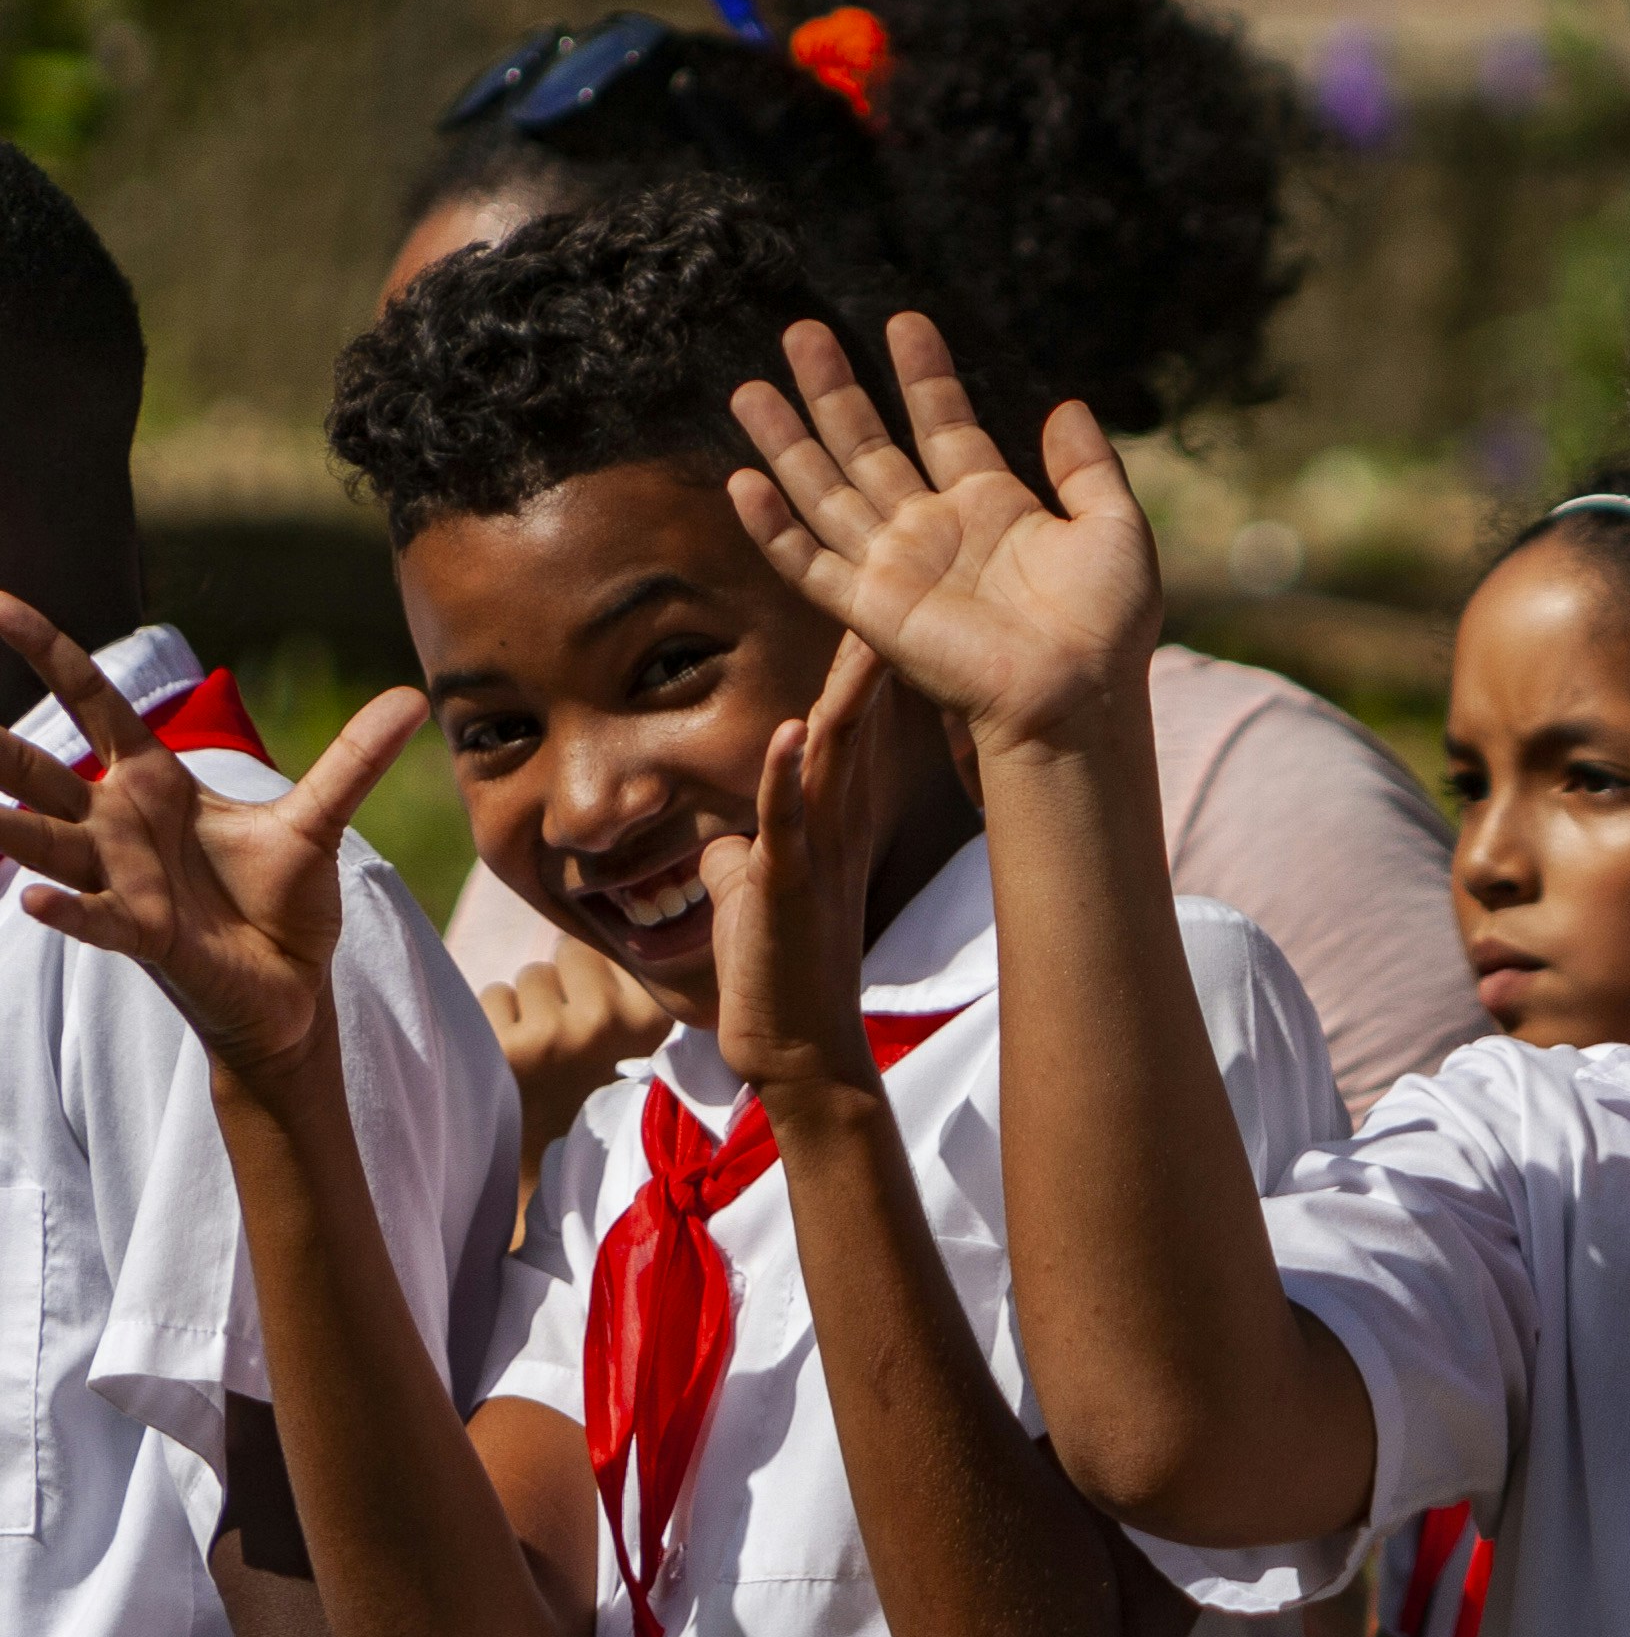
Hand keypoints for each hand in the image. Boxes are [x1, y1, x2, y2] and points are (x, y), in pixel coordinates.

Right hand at [0, 596, 417, 1093]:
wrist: (291, 987)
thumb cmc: (281, 902)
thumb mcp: (318, 821)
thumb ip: (353, 760)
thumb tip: (415, 694)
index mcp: (154, 784)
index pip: (94, 704)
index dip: (50, 651)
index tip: (1, 601)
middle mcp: (119, 825)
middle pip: (39, 769)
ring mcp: (121, 880)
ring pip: (43, 840)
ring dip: (8, 824)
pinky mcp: (143, 934)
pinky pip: (92, 918)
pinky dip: (64, 908)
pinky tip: (31, 899)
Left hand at [483, 933, 671, 1158]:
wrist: (547, 1182)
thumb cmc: (590, 1105)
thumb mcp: (637, 1052)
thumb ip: (632, 993)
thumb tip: (596, 922)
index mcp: (653, 1024)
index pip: (615, 949)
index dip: (601, 975)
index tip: (599, 1010)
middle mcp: (610, 1023)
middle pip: (568, 953)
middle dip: (561, 986)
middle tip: (565, 1041)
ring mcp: (555, 1034)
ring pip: (529, 975)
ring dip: (526, 1007)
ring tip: (538, 1056)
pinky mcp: (506, 1045)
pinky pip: (494, 996)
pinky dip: (495, 1024)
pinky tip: (510, 1063)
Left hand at [698, 631, 890, 1094]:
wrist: (795, 1049)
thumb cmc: (773, 974)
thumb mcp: (753, 893)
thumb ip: (744, 851)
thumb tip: (726, 836)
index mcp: (829, 824)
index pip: (845, 731)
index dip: (856, 670)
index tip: (870, 607)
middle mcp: (835, 828)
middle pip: (856, 724)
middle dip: (871, 657)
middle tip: (896, 587)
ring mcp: (815, 854)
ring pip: (834, 756)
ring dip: (844, 692)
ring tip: (863, 630)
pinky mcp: (788, 885)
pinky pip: (787, 819)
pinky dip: (785, 772)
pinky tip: (792, 727)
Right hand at [727, 313, 1161, 759]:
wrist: (1078, 698)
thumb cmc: (1106, 627)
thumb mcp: (1114, 528)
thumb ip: (1088, 466)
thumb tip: (1067, 404)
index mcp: (992, 507)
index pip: (943, 423)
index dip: (923, 374)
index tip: (904, 322)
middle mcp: (934, 530)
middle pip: (869, 446)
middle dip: (836, 390)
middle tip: (803, 332)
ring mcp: (897, 567)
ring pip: (825, 490)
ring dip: (786, 441)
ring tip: (750, 388)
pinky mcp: (869, 608)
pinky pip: (809, 563)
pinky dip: (773, 527)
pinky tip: (743, 481)